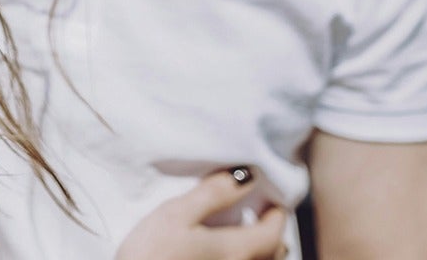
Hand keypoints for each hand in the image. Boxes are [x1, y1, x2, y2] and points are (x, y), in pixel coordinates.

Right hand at [113, 168, 288, 259]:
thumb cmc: (149, 255)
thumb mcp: (176, 215)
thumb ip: (213, 194)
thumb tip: (245, 176)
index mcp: (237, 250)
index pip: (274, 231)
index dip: (277, 211)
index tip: (269, 197)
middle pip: (275, 252)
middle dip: (271, 231)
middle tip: (256, 213)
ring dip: (260, 249)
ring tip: (240, 234)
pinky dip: (244, 259)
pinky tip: (220, 253)